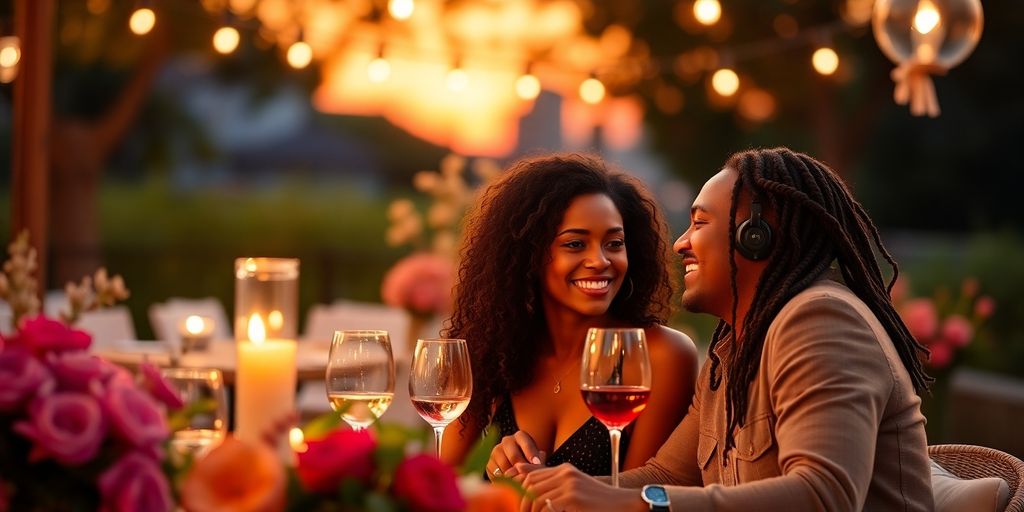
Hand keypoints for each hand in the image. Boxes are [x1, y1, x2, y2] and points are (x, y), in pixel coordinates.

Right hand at [486, 430, 546, 479]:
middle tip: (527, 476)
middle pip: (513, 454)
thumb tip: (538, 464)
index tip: (537, 464)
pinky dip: (504, 480)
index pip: (526, 443)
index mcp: (520, 436)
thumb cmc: (530, 461)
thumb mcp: (536, 458)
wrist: (514, 467)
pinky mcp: (489, 463)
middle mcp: (507, 440)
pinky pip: (496, 473)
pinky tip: (511, 484)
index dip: (532, 453)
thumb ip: (539, 460)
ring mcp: (496, 451)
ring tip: (521, 482)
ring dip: (513, 475)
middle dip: (521, 467)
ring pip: (504, 465)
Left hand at [518, 464, 645, 511]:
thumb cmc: (600, 504)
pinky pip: (547, 506)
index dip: (517, 489)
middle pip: (529, 484)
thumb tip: (529, 487)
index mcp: (564, 470)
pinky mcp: (573, 497)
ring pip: (535, 496)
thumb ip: (555, 487)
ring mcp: (569, 484)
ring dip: (529, 511)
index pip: (530, 475)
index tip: (514, 505)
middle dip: (520, 502)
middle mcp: (565, 473)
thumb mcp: (575, 491)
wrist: (625, 505)